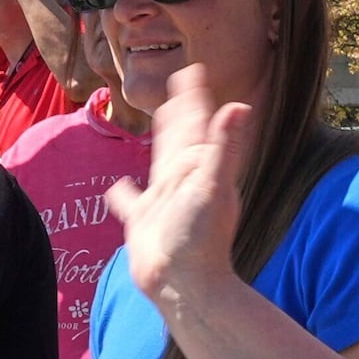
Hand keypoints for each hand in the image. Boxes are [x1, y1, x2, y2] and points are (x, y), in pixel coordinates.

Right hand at [105, 64, 250, 311]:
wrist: (184, 286)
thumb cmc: (201, 239)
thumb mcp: (213, 186)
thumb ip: (223, 146)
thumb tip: (240, 106)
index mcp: (196, 168)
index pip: (196, 124)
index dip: (194, 98)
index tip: (194, 71)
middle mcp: (181, 181)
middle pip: (179, 136)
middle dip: (181, 110)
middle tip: (181, 85)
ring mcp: (163, 201)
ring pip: (160, 161)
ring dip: (160, 140)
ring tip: (158, 122)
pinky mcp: (144, 222)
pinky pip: (132, 202)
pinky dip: (124, 194)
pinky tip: (118, 188)